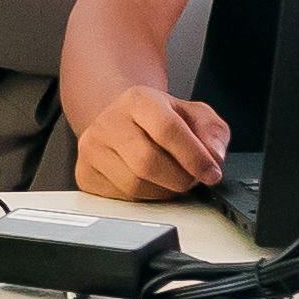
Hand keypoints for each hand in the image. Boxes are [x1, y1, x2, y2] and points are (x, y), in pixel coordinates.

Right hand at [72, 86, 230, 201]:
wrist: (123, 123)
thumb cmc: (160, 121)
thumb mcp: (193, 115)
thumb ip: (212, 132)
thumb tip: (214, 156)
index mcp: (137, 99)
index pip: (167, 129)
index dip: (194, 156)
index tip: (211, 173)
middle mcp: (109, 121)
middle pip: (147, 162)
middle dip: (179, 179)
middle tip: (192, 179)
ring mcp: (92, 148)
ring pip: (134, 185)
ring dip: (164, 191)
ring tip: (172, 180)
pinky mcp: (85, 174)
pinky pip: (121, 199)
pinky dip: (145, 199)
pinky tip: (151, 184)